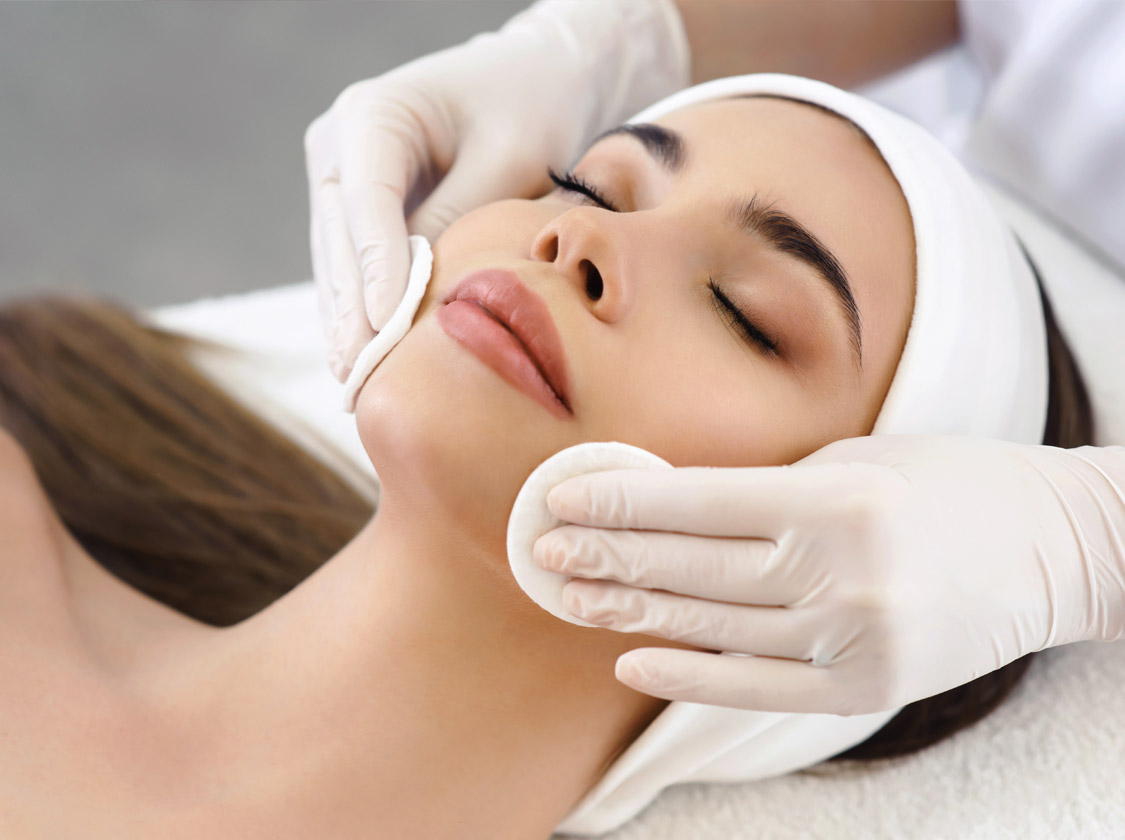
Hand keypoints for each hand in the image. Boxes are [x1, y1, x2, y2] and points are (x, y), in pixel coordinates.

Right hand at [304, 0, 688, 380]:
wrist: (531, 79)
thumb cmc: (529, 107)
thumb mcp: (509, 159)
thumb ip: (460, 219)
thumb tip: (421, 294)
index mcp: (373, 115)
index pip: (366, 203)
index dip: (374, 270)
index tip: (384, 327)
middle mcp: (339, 145)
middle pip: (338, 239)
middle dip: (351, 311)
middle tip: (362, 375)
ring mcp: (340, 178)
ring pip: (336, 261)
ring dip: (347, 321)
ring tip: (358, 382)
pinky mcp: (355, 209)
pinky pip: (352, 266)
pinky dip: (361, 310)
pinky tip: (369, 359)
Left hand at [535, 434, 1124, 714]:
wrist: (1058, 548)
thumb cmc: (952, 483)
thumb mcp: (859, 460)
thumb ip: (768, 489)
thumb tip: (670, 505)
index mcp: (839, 499)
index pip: (701, 503)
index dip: (623, 501)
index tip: (562, 497)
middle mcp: (843, 573)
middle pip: (694, 568)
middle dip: (609, 555)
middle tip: (542, 548)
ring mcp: (855, 638)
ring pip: (713, 626)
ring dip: (632, 610)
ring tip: (569, 594)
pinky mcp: (867, 687)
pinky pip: (759, 687)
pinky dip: (692, 675)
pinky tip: (632, 659)